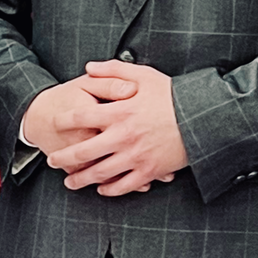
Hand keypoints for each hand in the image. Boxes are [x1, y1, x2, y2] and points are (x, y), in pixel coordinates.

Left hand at [42, 60, 187, 196]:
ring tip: (70, 182)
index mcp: (119, 113)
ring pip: (100, 173)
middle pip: (84, 151)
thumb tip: (88, 68)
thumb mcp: (143, 75)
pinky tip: (102, 189)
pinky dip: (111, 189)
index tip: (55, 124)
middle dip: (65, 157)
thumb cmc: (174, 95)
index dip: (63, 121)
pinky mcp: (150, 171)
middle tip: (52, 160)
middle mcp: (123, 137)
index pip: (81, 118)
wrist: (204, 118)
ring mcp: (136, 156)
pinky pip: (125, 185)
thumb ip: (113, 70)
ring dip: (82, 179)